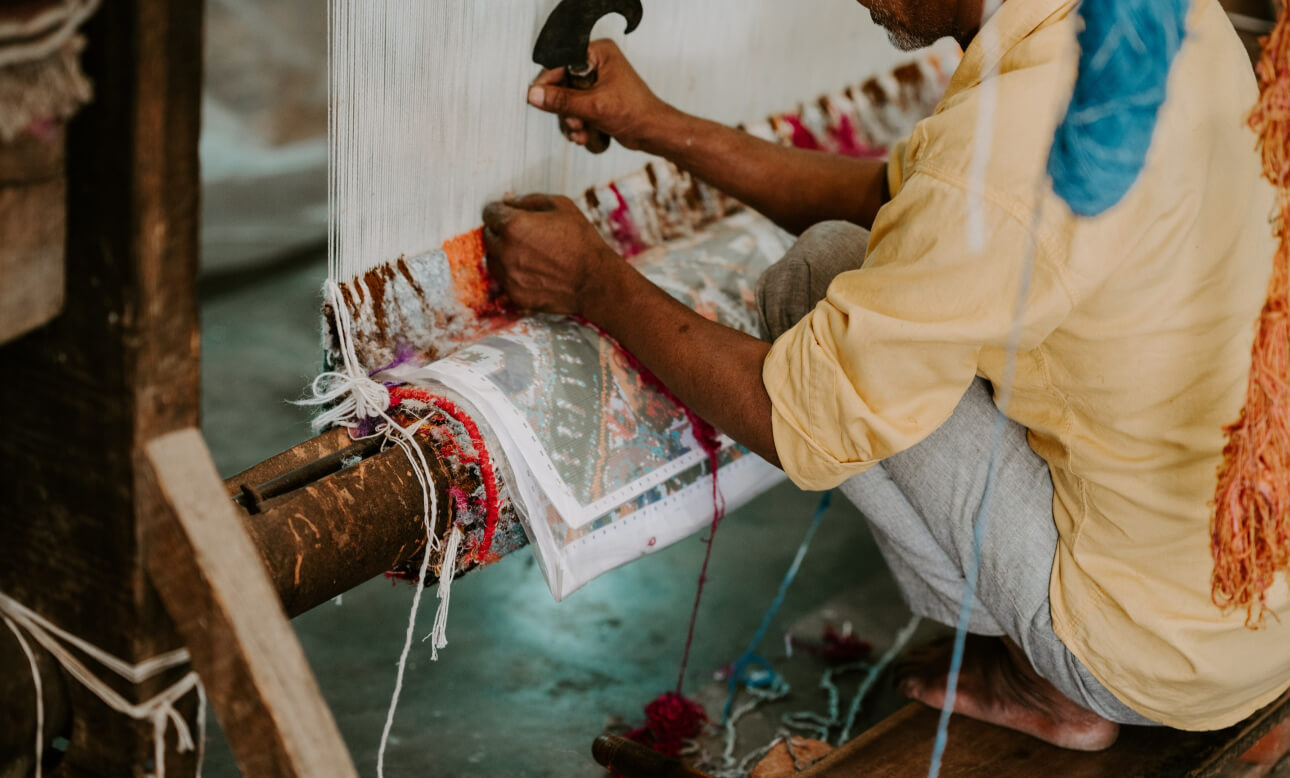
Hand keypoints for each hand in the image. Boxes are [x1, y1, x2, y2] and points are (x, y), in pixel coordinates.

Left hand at [482, 194, 619, 315]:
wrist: (594, 281)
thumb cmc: (582, 240)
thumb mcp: (561, 206)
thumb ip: (529, 200)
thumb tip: (509, 200)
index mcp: (514, 225)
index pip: (489, 212)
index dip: (500, 211)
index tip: (508, 213)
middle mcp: (505, 251)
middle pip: (488, 235)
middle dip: (500, 231)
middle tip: (523, 234)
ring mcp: (508, 275)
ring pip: (492, 258)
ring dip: (503, 253)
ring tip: (528, 253)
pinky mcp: (514, 294)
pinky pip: (504, 279)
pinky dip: (512, 273)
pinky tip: (533, 270)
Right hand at [528, 39, 674, 151]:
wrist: (653, 132)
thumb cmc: (636, 113)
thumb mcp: (593, 106)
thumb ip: (561, 100)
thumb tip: (535, 95)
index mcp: (598, 53)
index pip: (561, 63)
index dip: (549, 82)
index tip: (539, 98)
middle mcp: (597, 64)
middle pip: (562, 84)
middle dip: (565, 108)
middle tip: (574, 121)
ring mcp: (596, 82)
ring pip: (567, 100)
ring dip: (571, 120)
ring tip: (581, 131)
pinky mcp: (596, 99)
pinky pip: (576, 109)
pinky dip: (578, 123)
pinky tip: (584, 135)